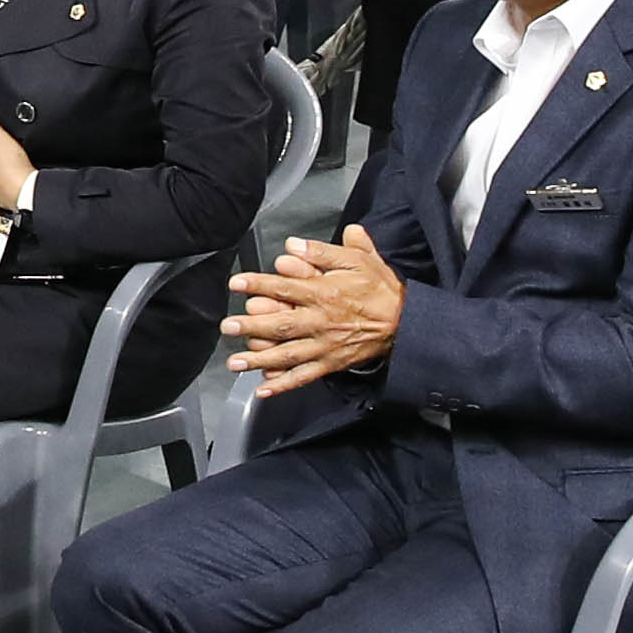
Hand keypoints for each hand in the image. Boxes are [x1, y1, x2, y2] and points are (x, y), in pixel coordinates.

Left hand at [224, 224, 406, 389]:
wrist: (405, 322)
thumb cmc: (379, 288)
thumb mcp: (358, 259)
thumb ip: (324, 251)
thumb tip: (294, 244)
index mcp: (325, 293)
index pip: (285, 288)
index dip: (258, 284)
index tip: (236, 283)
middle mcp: (321, 322)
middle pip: (281, 325)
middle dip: (251, 326)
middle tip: (227, 326)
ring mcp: (325, 346)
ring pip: (287, 355)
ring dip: (259, 359)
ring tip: (233, 362)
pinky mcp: (331, 364)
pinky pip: (304, 376)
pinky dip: (283, 384)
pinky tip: (262, 389)